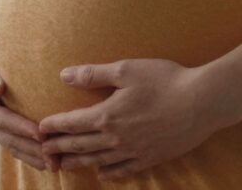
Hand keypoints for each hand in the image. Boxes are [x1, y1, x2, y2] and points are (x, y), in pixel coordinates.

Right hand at [0, 37, 58, 171]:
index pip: (5, 122)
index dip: (23, 129)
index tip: (42, 134)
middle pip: (13, 141)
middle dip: (34, 150)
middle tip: (56, 157)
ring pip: (17, 147)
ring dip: (36, 157)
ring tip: (57, 163)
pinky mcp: (5, 127)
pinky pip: (20, 143)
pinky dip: (34, 152)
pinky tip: (51, 157)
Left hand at [38, 59, 236, 179]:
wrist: (201, 102)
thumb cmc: (166, 80)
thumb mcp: (127, 69)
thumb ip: (93, 74)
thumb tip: (64, 75)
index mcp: (107, 115)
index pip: (72, 123)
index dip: (54, 126)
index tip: (40, 128)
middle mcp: (115, 138)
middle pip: (80, 145)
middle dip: (59, 148)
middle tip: (43, 151)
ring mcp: (133, 151)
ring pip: (97, 161)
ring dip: (78, 163)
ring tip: (64, 165)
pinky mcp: (150, 157)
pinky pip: (123, 170)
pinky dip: (108, 173)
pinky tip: (102, 173)